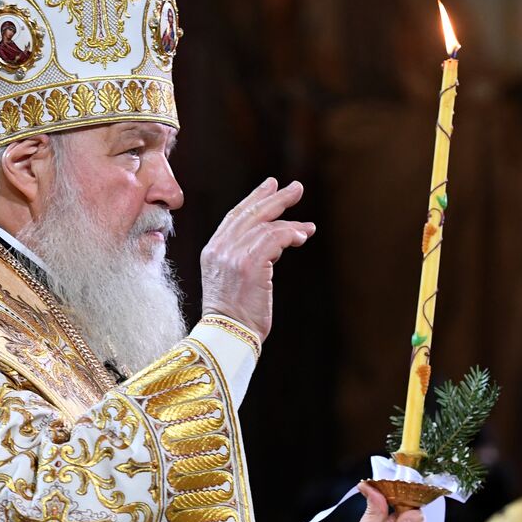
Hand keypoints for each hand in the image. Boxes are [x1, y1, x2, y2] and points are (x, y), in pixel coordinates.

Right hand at [199, 178, 314, 339]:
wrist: (228, 335)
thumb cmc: (236, 316)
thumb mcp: (235, 281)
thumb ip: (247, 258)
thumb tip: (275, 244)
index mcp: (213, 251)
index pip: (235, 217)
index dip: (254, 199)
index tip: (270, 186)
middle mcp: (220, 248)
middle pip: (250, 213)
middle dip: (275, 197)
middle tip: (296, 188)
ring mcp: (233, 255)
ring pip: (265, 224)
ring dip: (291, 223)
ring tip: (309, 227)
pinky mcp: (249, 263)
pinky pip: (274, 237)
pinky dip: (290, 234)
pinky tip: (302, 237)